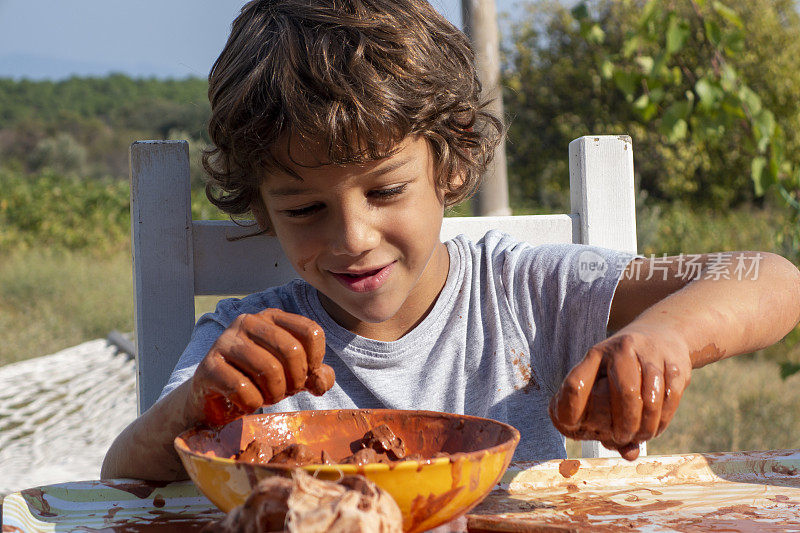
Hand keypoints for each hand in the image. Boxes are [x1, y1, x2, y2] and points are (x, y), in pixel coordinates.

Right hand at [187, 308, 334, 425]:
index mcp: (272, 318)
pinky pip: (243, 389)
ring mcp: (226, 341)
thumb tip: (320, 381)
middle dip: (295, 380)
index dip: (316, 360)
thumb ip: (316, 375)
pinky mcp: (208, 365)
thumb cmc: (258, 382)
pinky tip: (246, 403)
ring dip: (274, 394)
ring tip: (267, 398)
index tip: (306, 377)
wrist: (214, 401)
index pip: (310, 331)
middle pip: (291, 350)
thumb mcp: (293, 376)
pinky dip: (252, 403)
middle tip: (287, 392)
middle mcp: (248, 322)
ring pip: (268, 370)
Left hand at [548, 325, 691, 459]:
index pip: (576, 383)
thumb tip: (629, 455)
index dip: (571, 408)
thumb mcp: (607, 382)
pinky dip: (663, 420)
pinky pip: (670, 398)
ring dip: (645, 426)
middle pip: (624, 393)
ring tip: (640, 437)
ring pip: (650, 398)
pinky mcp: (675, 363)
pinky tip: (655, 428)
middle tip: (621, 439)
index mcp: (595, 355)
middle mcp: (622, 349)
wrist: (662, 334)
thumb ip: (610, 420)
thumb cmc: (624, 369)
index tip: (576, 427)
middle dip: (624, 425)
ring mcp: (650, 354)